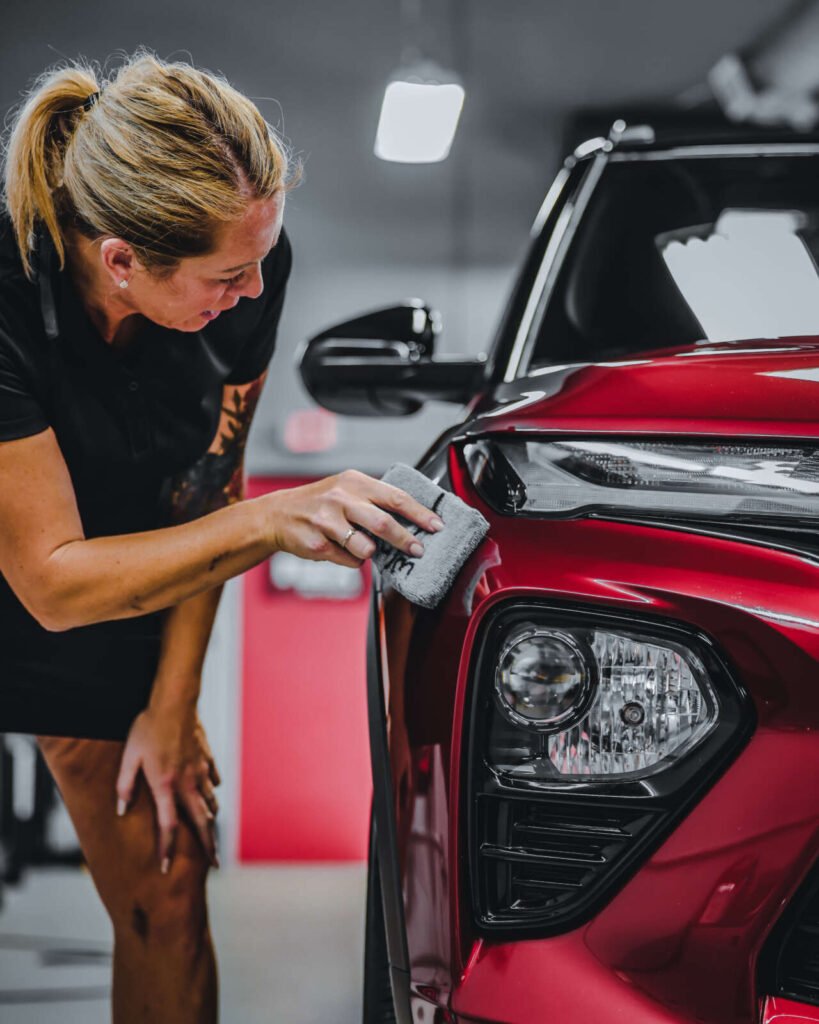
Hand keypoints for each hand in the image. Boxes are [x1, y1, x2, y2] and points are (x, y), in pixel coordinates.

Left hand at [115, 703, 220, 871]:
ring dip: (210, 821)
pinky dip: (213, 792)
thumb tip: (121, 810)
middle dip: (209, 846)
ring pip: (210, 803)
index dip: (167, 849)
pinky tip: (212, 795)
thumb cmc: (148, 728)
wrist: (175, 702)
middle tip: (215, 864)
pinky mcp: (208, 759)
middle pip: (202, 822)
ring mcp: (201, 771)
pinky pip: (213, 782)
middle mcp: (188, 783)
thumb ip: (125, 786)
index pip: (168, 826)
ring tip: (211, 834)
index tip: (166, 868)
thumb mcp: (130, 757)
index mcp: (166, 786)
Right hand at [264, 469, 443, 566]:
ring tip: (365, 547)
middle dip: (405, 540)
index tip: (437, 525)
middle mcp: (341, 498)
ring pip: (365, 546)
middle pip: (383, 523)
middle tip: (418, 550)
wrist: (278, 515)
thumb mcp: (347, 489)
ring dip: (371, 551)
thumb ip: (376, 499)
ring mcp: (327, 522)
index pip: (395, 497)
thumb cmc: (321, 503)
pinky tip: (341, 549)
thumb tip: (414, 519)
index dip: (420, 513)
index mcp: (355, 482)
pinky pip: (349, 560)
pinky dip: (353, 559)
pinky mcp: (317, 544)